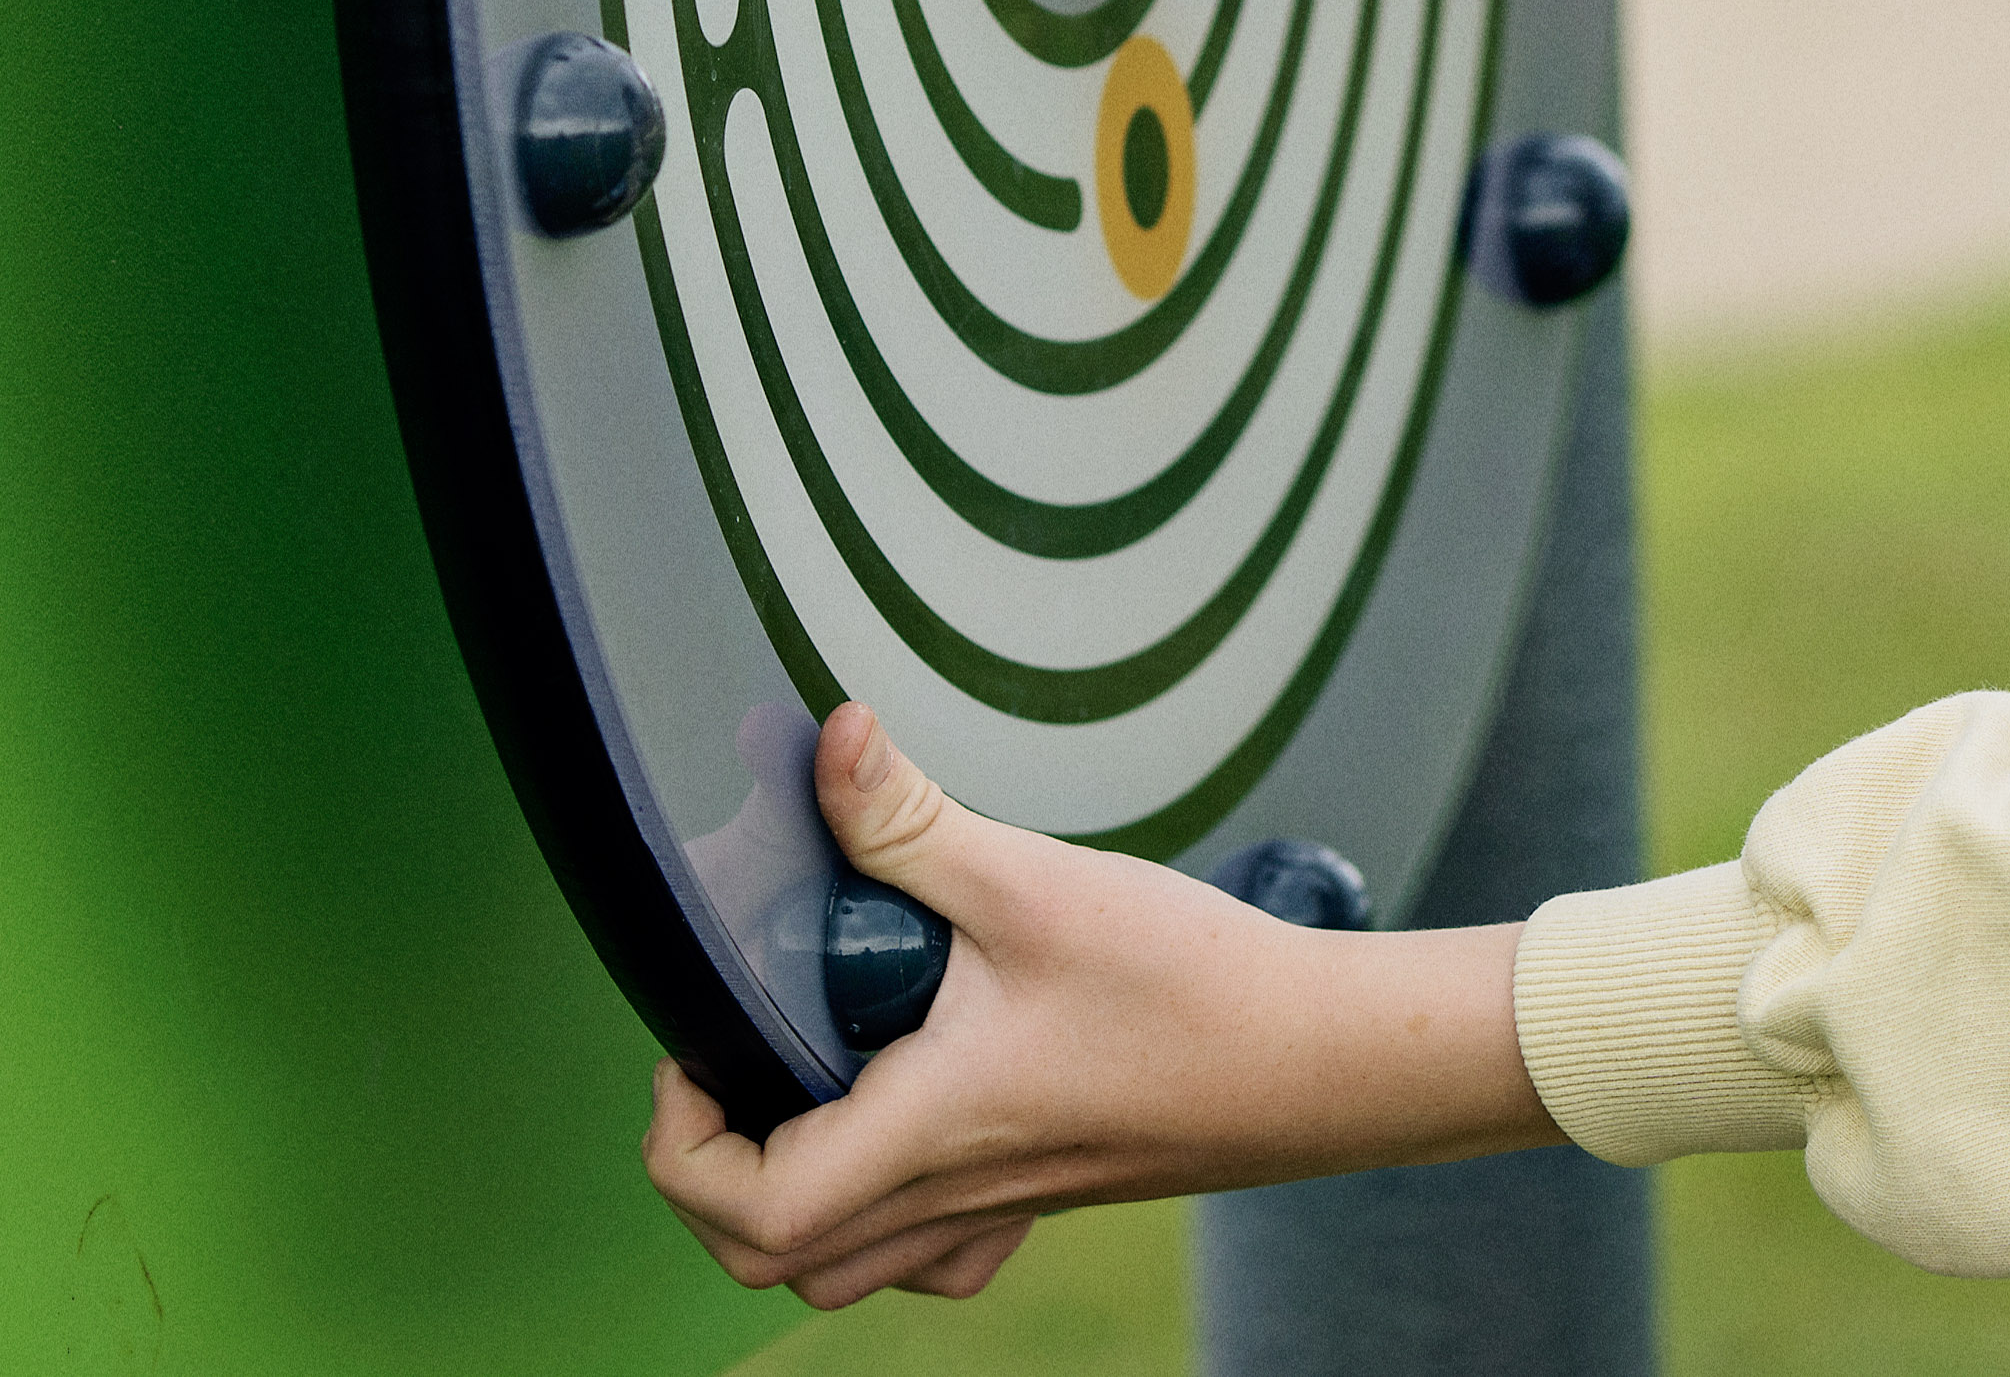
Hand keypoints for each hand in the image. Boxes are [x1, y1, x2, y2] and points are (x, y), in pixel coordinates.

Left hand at [642, 706, 1554, 1309]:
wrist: (1328, 1060)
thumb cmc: (1201, 992)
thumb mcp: (1042, 886)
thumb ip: (917, 822)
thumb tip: (832, 741)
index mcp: (931, 1128)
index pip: (751, 1207)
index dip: (681, 1143)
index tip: (694, 1049)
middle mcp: (954, 1188)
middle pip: (772, 1257)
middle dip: (711, 1175)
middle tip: (726, 1065)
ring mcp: (1004, 1202)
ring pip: (846, 1266)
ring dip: (791, 1198)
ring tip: (803, 1087)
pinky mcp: (1050, 1186)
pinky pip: (936, 1251)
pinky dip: (892, 1214)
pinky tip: (915, 1120)